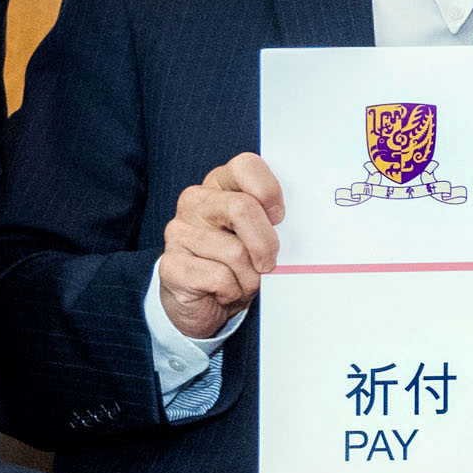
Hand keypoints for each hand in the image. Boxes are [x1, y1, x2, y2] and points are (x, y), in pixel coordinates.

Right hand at [156, 153, 283, 340]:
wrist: (207, 306)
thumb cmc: (242, 266)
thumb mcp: (262, 237)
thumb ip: (274, 222)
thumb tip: (302, 224)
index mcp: (221, 185)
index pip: (246, 166)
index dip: (269, 192)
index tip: (278, 218)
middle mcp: (195, 202)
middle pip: (242, 208)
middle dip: (266, 243)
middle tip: (268, 263)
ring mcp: (179, 232)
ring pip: (234, 252)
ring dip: (249, 277)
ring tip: (241, 281)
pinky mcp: (170, 265)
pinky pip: (219, 278)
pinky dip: (233, 292)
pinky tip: (222, 292)